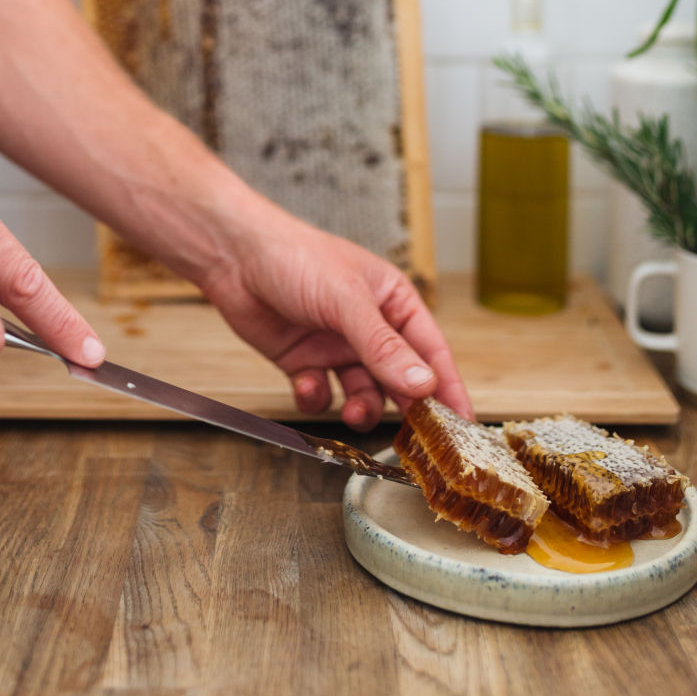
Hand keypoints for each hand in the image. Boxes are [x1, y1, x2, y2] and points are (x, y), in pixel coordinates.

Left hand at [200, 208, 472, 430]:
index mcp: (392, 301)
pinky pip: (323, 393)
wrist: (233, 255)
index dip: (448, 388)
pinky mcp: (304, 361)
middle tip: (413, 439)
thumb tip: (425, 385)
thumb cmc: (295, 256)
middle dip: (404, 407)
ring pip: (363, 393)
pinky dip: (317, 396)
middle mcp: (369, 326)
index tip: (463, 425)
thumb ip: (383, 347)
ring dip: (361, 408)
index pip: (431, 351)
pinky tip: (307, 383)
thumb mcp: (347, 300)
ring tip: (354, 412)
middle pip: (400, 378)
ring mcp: (336, 345)